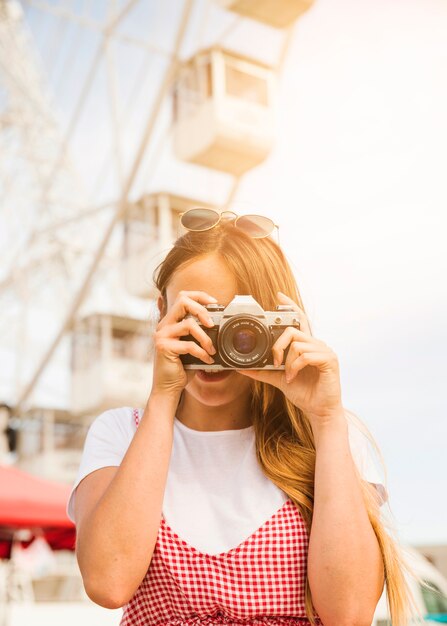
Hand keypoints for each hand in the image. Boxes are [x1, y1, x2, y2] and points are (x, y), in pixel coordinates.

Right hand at [151, 290, 217, 397]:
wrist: (168, 388)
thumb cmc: (182, 367)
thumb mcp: (193, 346)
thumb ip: (199, 333)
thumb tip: (219, 325)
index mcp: (170, 322)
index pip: (183, 297)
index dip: (199, 295)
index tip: (215, 303)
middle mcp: (164, 325)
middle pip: (182, 301)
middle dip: (201, 310)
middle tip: (212, 324)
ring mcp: (162, 335)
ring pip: (188, 324)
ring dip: (205, 337)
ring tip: (212, 349)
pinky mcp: (164, 347)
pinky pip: (189, 345)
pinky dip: (202, 353)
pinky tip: (207, 360)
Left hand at [236, 292, 343, 428]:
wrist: (319, 411)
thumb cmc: (304, 393)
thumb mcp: (279, 379)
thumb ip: (263, 370)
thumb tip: (242, 367)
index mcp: (306, 345)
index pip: (299, 319)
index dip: (290, 306)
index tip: (278, 295)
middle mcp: (317, 344)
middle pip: (293, 329)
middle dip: (278, 345)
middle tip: (274, 361)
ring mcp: (325, 351)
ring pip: (298, 343)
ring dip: (287, 361)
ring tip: (287, 375)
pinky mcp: (330, 360)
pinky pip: (307, 355)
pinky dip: (295, 367)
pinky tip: (293, 377)